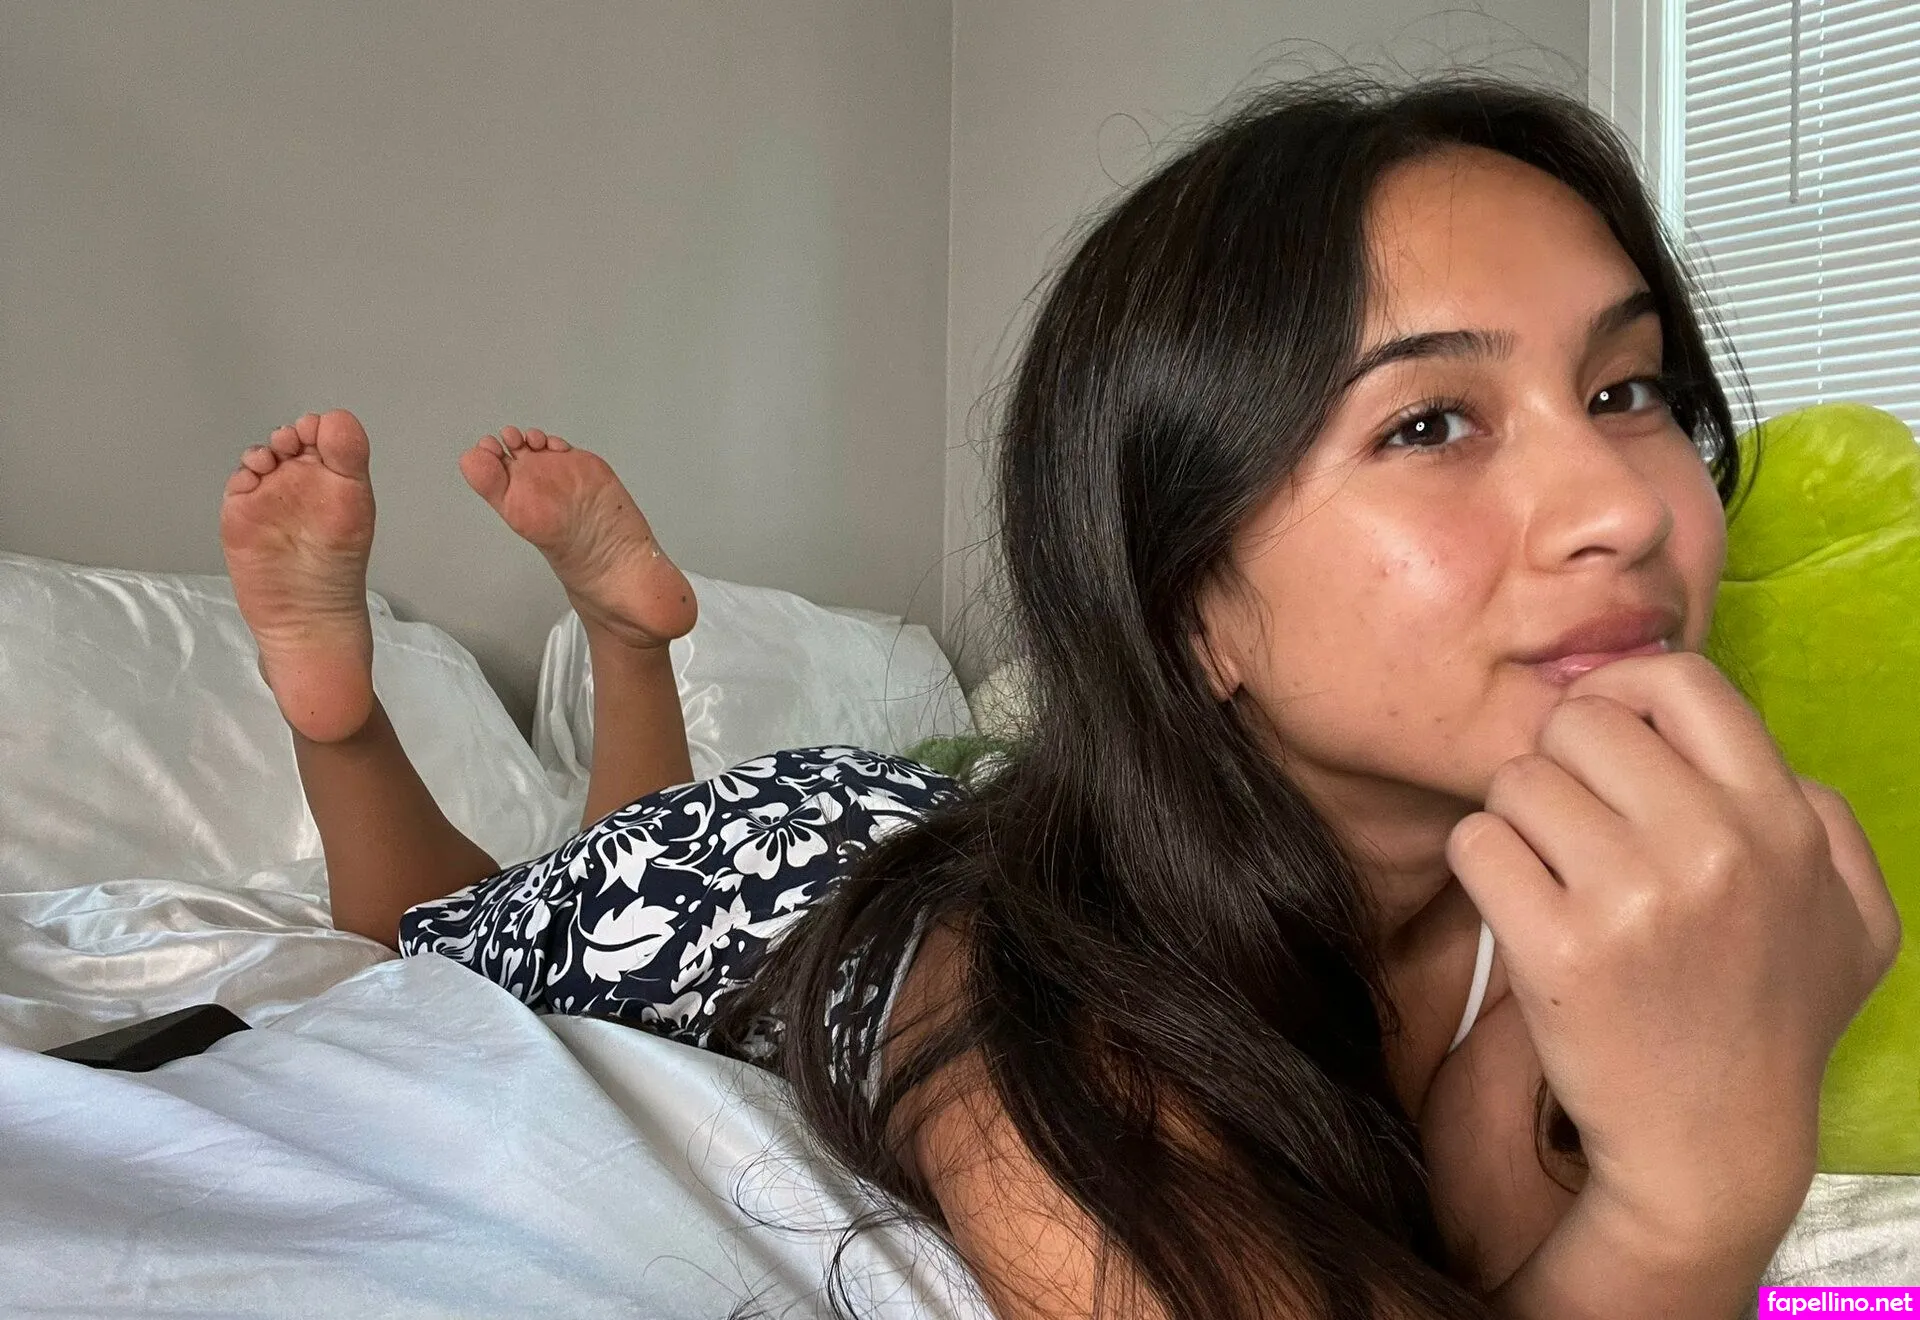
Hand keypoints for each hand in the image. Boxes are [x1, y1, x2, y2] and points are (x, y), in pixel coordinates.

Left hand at [1446, 650, 1901, 1241]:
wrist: (1712, 1144)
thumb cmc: (1774, 1019)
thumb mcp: (1853, 916)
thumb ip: (1822, 816)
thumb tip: (1756, 751)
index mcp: (1780, 820)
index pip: (1680, 678)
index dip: (1624, 691)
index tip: (1607, 738)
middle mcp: (1712, 845)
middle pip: (1579, 722)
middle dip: (1561, 764)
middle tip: (1574, 826)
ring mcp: (1632, 897)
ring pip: (1517, 779)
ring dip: (1519, 820)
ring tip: (1554, 876)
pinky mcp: (1556, 947)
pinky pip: (1476, 842)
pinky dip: (1483, 866)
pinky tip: (1520, 906)